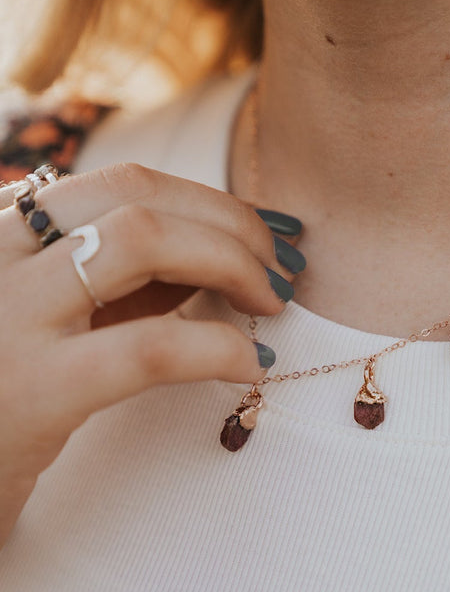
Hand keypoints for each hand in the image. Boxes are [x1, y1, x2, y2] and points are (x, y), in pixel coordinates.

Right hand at [0, 162, 303, 544]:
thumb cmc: (2, 407)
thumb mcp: (51, 326)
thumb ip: (118, 288)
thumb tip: (218, 258)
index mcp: (3, 233)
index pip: (123, 183)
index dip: (210, 202)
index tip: (262, 235)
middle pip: (138, 193)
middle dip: (231, 222)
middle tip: (281, 269)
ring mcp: (8, 316)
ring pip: (142, 239)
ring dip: (231, 261)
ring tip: (272, 302)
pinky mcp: (32, 391)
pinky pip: (149, 346)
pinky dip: (217, 345)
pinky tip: (249, 363)